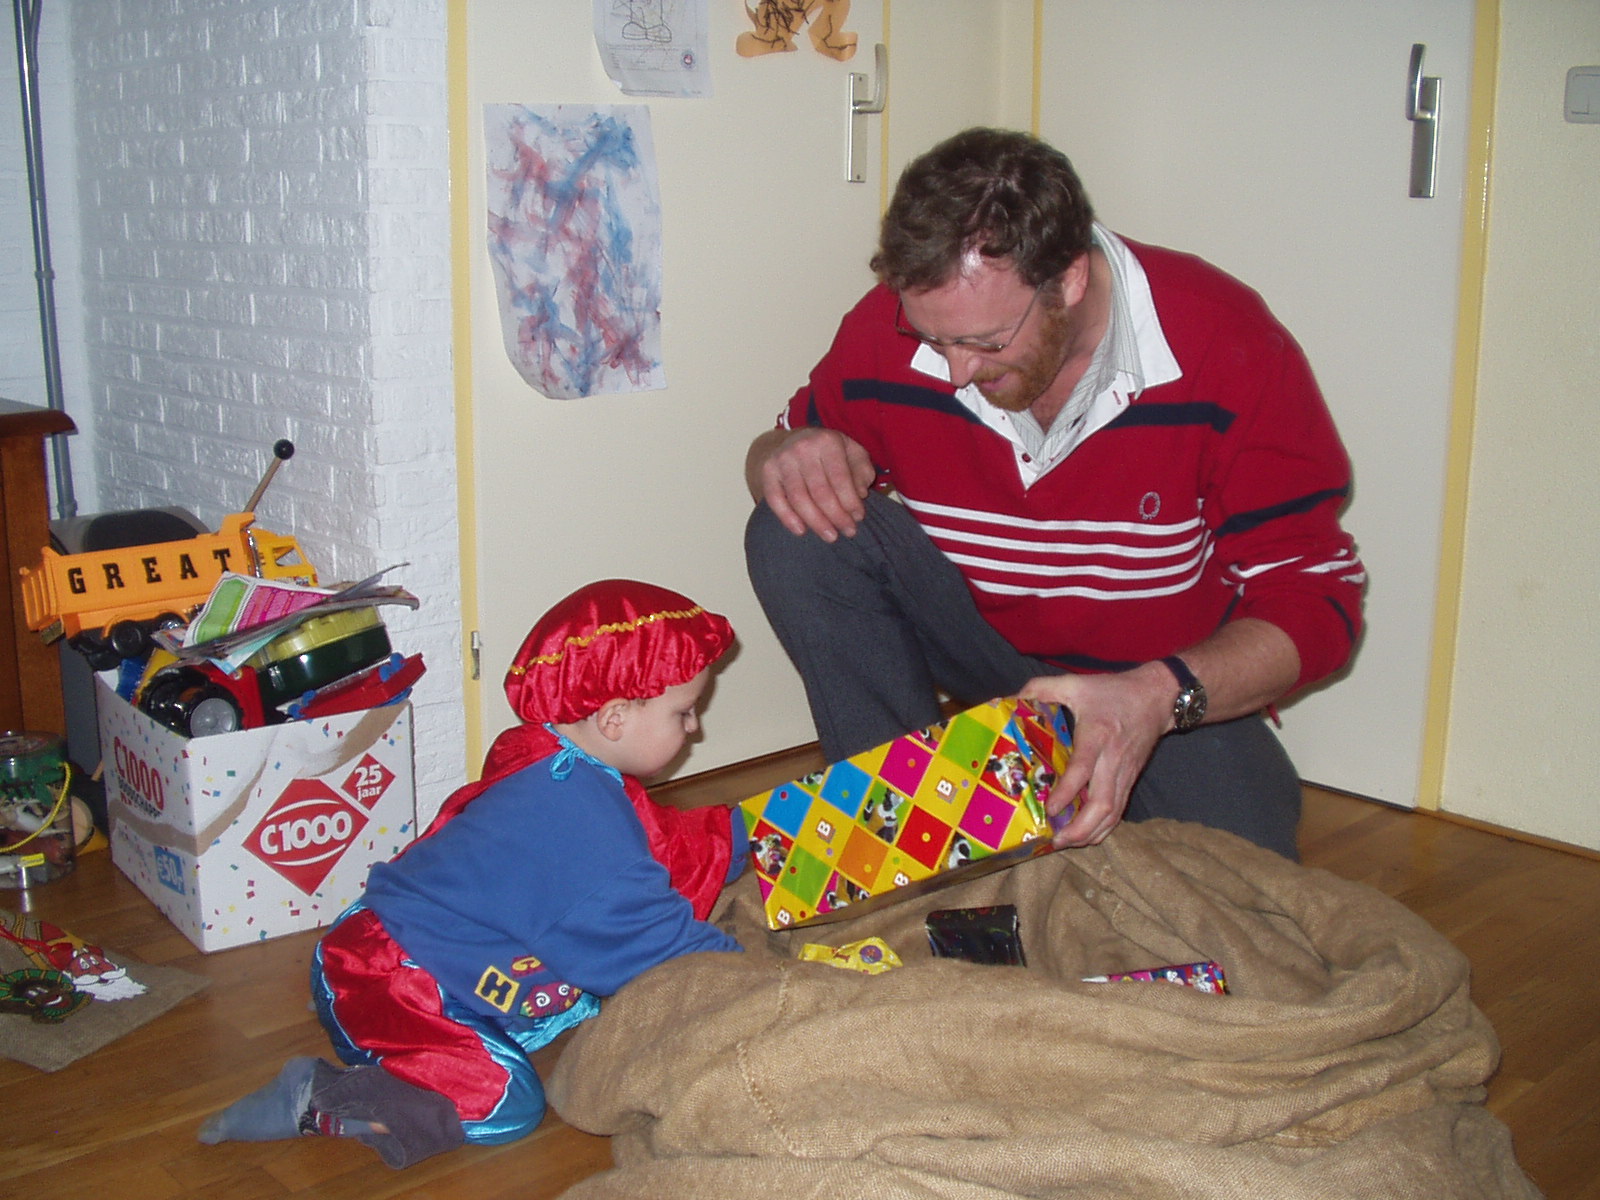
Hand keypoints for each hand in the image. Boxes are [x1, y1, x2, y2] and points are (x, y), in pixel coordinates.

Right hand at [749, 427, 875, 540]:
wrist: (796, 440)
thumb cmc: (831, 452)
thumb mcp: (854, 453)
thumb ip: (861, 472)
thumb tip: (860, 494)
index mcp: (827, 441)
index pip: (840, 477)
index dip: (850, 501)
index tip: (858, 518)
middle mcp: (803, 447)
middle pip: (820, 491)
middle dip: (836, 516)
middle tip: (848, 532)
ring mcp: (782, 459)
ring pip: (798, 498)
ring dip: (816, 522)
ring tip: (830, 536)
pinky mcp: (768, 471)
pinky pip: (775, 499)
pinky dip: (787, 518)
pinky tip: (801, 531)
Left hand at [1018, 664, 1174, 848]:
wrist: (1157, 697)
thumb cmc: (1112, 691)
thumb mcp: (1075, 682)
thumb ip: (1042, 688)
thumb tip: (1011, 699)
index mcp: (1097, 735)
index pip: (1083, 769)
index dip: (1067, 792)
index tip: (1050, 809)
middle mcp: (1113, 759)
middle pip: (1102, 804)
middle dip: (1080, 828)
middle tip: (1056, 840)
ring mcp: (1124, 773)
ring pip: (1113, 813)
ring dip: (1091, 833)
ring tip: (1066, 843)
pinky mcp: (1131, 779)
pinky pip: (1119, 810)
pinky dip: (1103, 827)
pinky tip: (1086, 834)